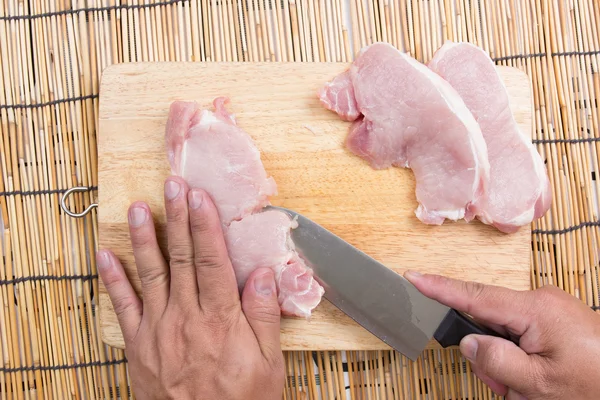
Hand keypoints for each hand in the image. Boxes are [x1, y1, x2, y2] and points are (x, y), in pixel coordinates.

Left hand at [97, 177, 284, 399]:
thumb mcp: (268, 363)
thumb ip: (265, 316)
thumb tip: (265, 274)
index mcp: (221, 319)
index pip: (211, 260)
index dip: (204, 225)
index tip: (199, 197)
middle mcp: (186, 317)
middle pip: (180, 258)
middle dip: (176, 218)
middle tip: (172, 186)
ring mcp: (158, 330)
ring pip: (151, 274)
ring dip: (143, 238)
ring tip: (137, 208)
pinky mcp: (138, 345)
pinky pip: (122, 307)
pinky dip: (112, 279)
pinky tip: (106, 255)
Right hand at [404, 271, 599, 398]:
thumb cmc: (593, 388)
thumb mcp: (539, 385)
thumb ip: (496, 361)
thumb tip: (468, 340)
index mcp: (537, 310)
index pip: (476, 296)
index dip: (440, 288)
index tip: (413, 277)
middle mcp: (543, 300)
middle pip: (489, 321)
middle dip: (489, 355)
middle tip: (507, 387)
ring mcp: (550, 308)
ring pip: (503, 332)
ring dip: (506, 362)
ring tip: (527, 389)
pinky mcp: (554, 318)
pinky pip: (519, 333)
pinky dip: (517, 357)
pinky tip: (532, 378)